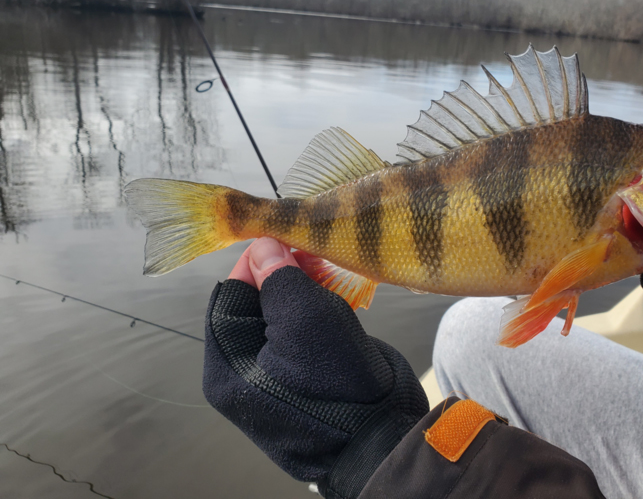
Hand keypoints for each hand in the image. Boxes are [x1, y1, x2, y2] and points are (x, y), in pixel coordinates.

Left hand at [203, 238, 428, 497]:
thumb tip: (262, 246)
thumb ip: (279, 278)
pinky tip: (340, 297)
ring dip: (306, 290)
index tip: (285, 236)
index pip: (230, 294)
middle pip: (255, 304)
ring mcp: (276, 377)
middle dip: (284, 273)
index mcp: (228, 365)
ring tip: (332, 272)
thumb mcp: (307, 319)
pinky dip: (320, 311)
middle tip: (314, 251)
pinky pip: (303, 334)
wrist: (385, 437)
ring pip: (282, 316)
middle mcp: (244, 372)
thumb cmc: (338, 383)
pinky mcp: (306, 377)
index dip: (256, 261)